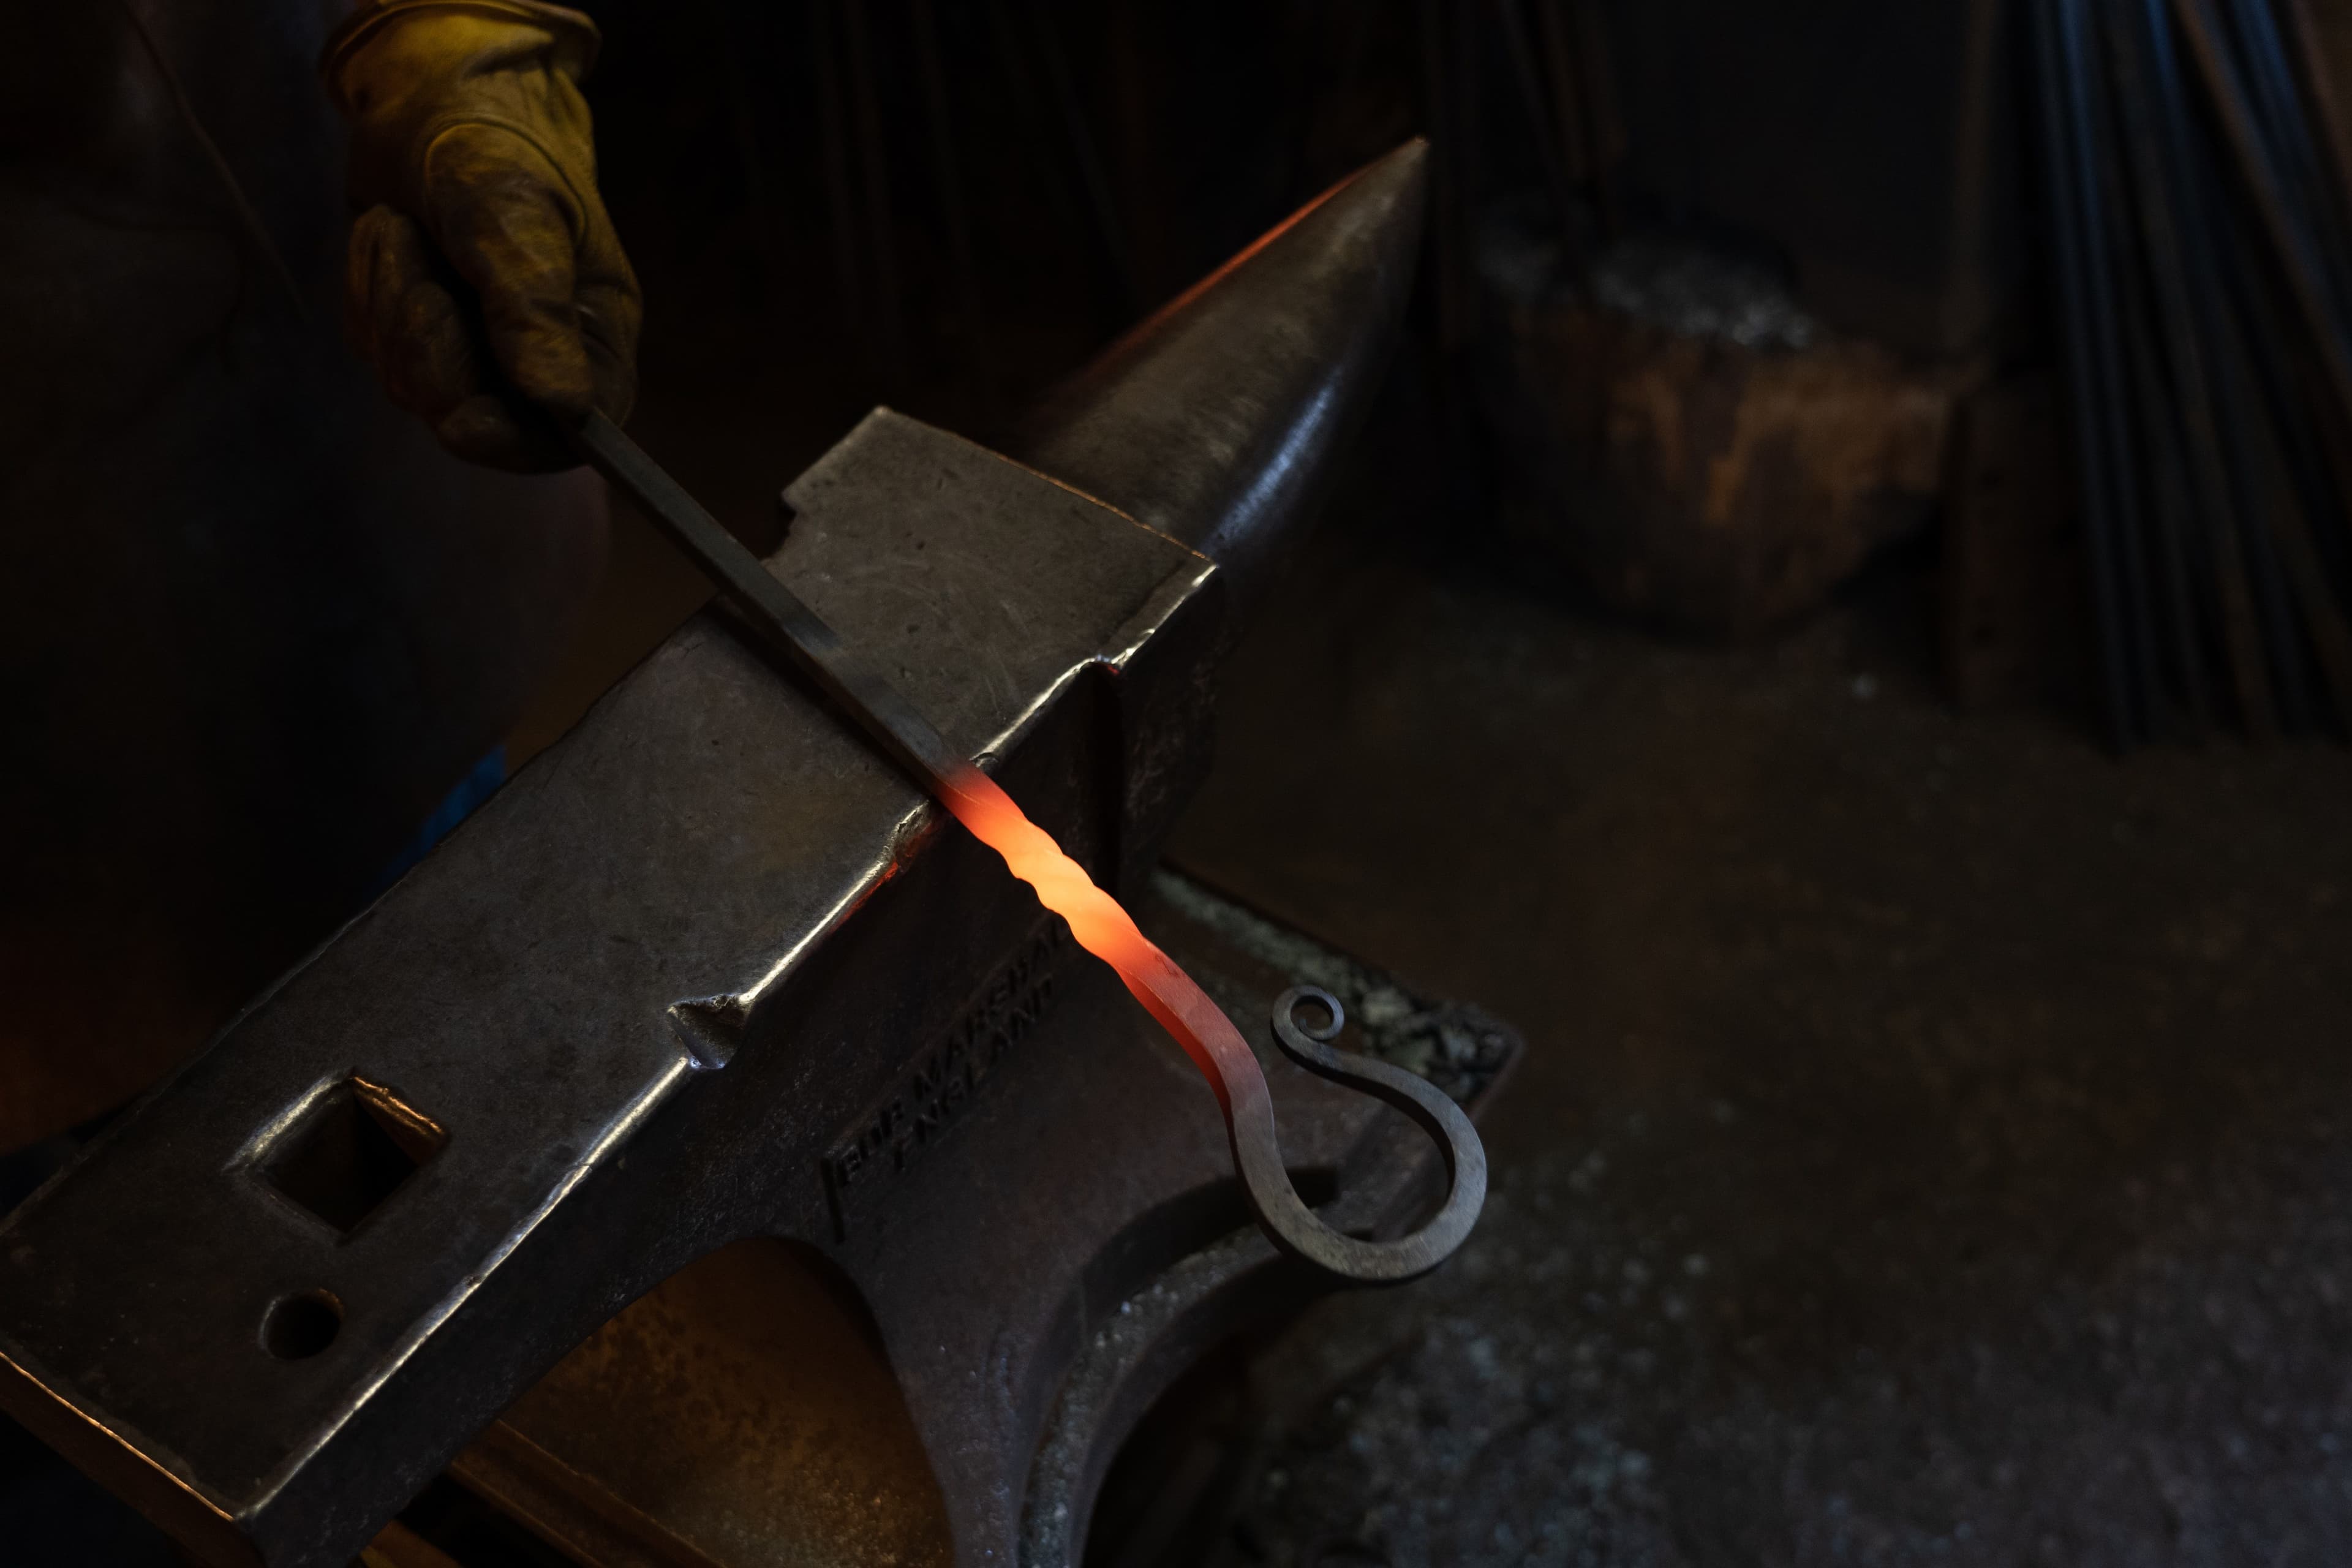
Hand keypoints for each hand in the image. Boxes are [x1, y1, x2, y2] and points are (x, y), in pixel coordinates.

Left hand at [325, 0, 640, 469]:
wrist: (432, 97)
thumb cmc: (494, 146)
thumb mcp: (516, 215)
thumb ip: (534, 310)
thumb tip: (564, 407)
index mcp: (592, 343)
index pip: (562, 438)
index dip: (508, 442)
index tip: (460, 421)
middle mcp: (538, 362)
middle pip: (469, 417)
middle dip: (427, 341)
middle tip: (418, 257)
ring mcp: (474, 353)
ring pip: (409, 384)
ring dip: (389, 303)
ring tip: (405, 230)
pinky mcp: (418, 335)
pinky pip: (374, 350)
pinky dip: (368, 292)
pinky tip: (390, 238)